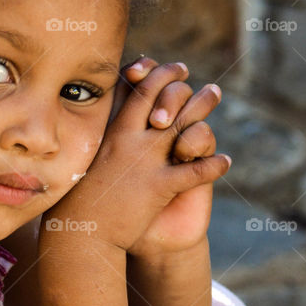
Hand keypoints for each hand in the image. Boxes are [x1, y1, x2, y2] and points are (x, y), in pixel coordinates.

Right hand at [44, 59, 228, 255]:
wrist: (80, 234)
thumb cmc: (80, 200)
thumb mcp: (85, 161)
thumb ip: (101, 140)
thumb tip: (106, 124)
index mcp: (112, 132)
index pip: (139, 90)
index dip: (160, 74)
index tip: (177, 71)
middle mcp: (130, 139)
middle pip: (164, 98)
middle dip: (188, 85)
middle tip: (209, 86)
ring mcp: (144, 161)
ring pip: (183, 125)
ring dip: (205, 108)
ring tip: (217, 96)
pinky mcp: (157, 186)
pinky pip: (194, 171)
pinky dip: (213, 165)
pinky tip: (226, 162)